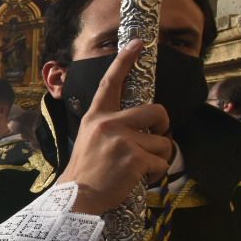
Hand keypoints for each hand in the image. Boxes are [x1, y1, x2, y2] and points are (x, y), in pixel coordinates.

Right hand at [55, 41, 174, 214]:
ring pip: (163, 143)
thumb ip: (110, 127)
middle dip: (163, 128)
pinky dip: (156, 174)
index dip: (125, 60)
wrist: (77, 198)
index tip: (139, 43)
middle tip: (155, 140)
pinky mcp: (134, 158)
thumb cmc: (85, 172)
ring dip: (158, 158)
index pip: (112, 83)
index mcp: (96, 117)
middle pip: (156, 111)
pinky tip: (139, 179)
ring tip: (138, 169)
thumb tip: (143, 126)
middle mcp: (108, 123)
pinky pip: (162, 162)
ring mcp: (122, 140)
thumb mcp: (89, 140)